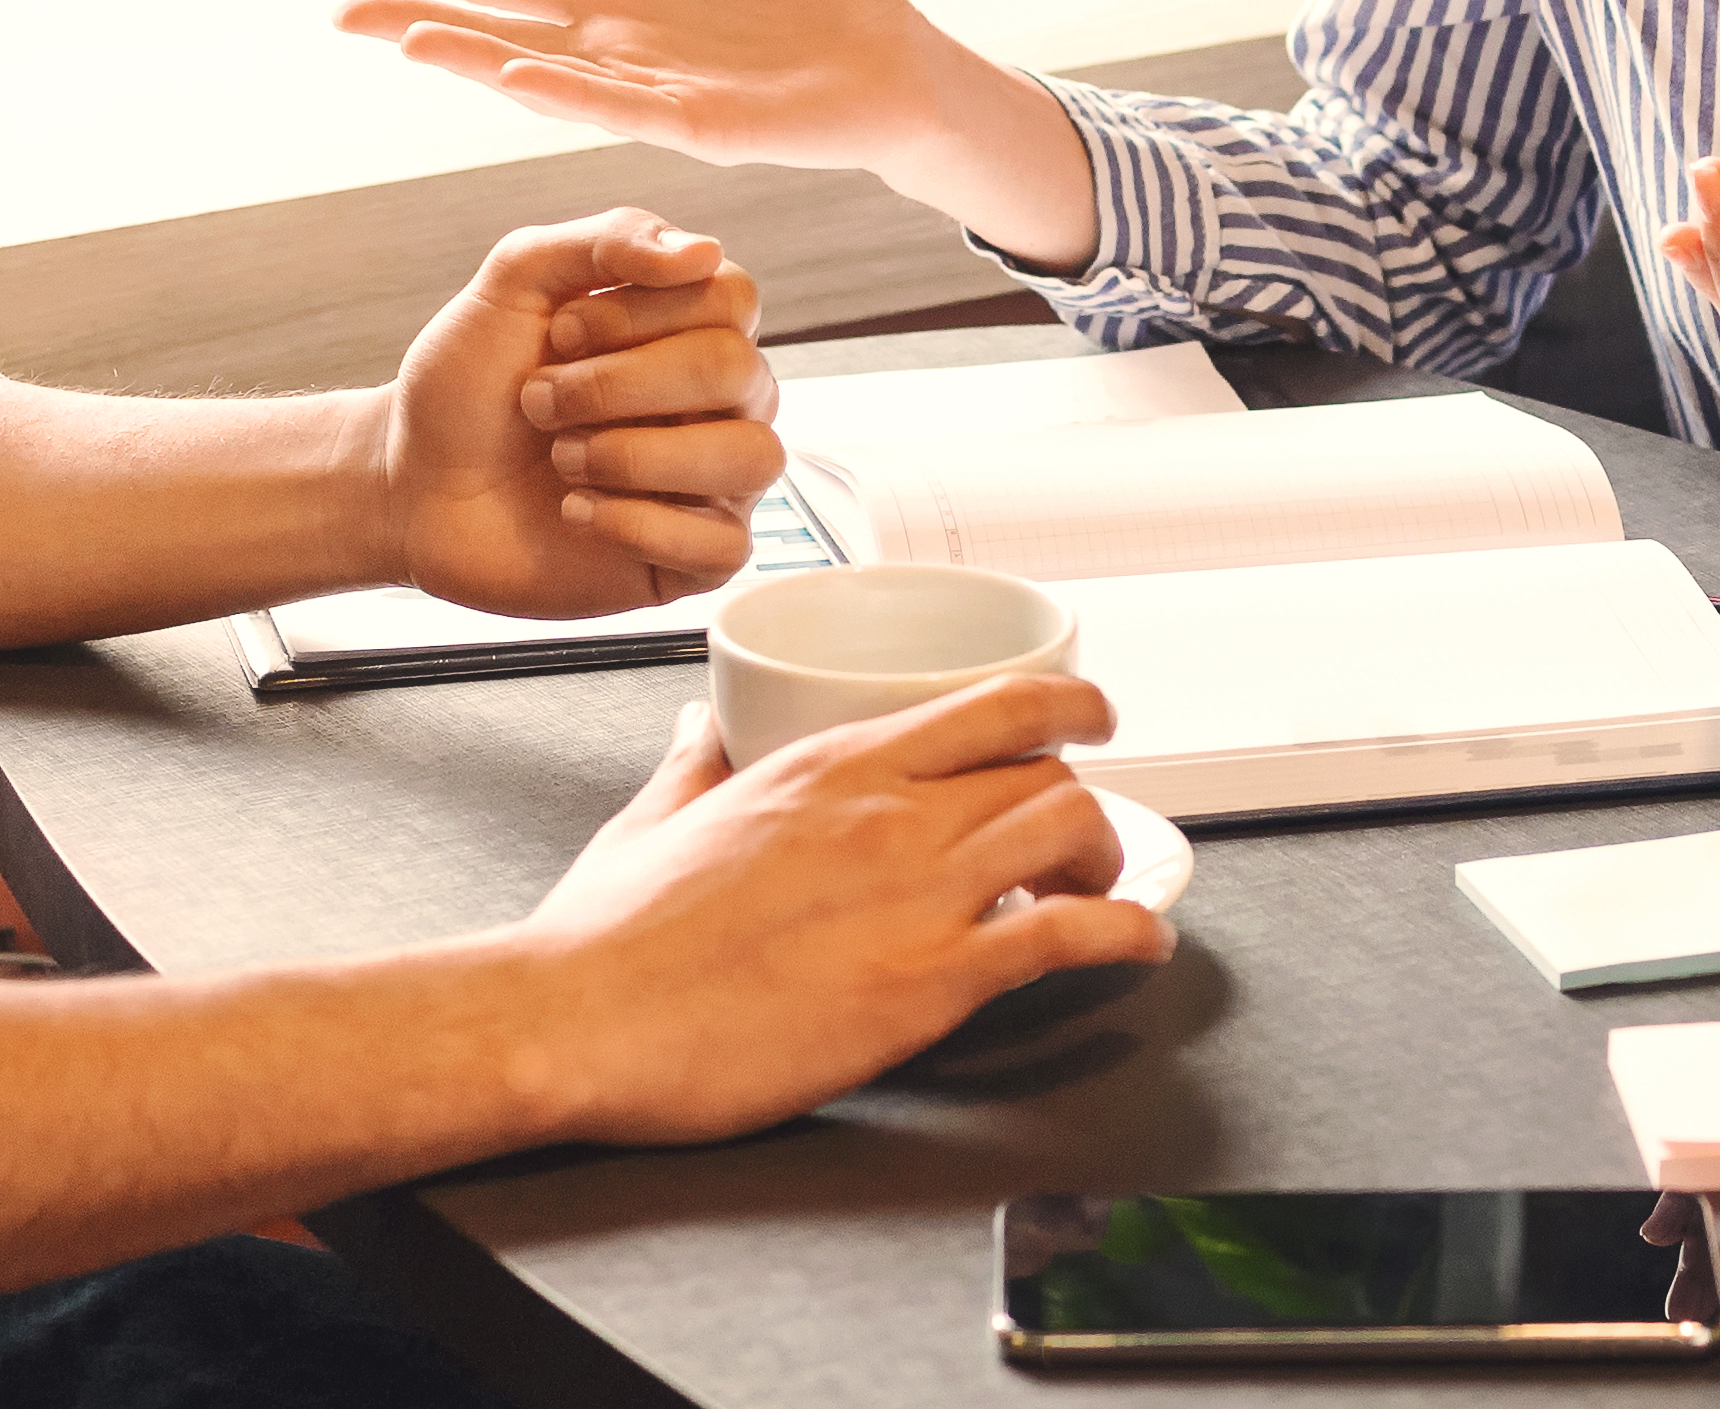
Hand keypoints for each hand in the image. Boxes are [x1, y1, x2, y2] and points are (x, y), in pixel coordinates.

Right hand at [331, 0, 1104, 265]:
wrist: (900, 59)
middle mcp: (619, 48)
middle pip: (497, 26)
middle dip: (416, 14)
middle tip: (334, 6)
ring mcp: (652, 93)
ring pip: (541, 73)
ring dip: (472, 57)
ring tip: (398, 36)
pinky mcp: (702, 127)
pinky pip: (620, 109)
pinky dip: (563, 93)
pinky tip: (512, 75)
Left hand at [377, 211, 781, 620]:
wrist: (411, 482)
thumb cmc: (469, 384)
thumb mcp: (516, 280)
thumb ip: (606, 241)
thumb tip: (700, 252)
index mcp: (688, 328)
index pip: (734, 297)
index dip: (642, 313)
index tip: (563, 331)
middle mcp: (715, 403)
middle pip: (738, 372)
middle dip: (617, 385)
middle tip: (540, 400)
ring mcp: (709, 482)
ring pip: (753, 459)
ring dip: (634, 456)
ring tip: (563, 460)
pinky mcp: (688, 560)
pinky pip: (726, 546)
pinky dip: (637, 525)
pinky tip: (577, 512)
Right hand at [516, 680, 1166, 1144]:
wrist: (582, 1016)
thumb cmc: (607, 935)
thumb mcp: (654, 815)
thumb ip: (695, 761)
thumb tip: (699, 723)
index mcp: (828, 764)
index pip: (990, 703)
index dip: (1065, 705)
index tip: (1090, 717)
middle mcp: (886, 812)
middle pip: (1044, 771)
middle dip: (1083, 798)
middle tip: (1083, 835)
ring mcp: (914, 894)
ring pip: (1072, 830)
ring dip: (1109, 860)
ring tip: (1102, 891)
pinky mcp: (926, 983)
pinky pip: (1065, 938)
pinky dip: (1123, 935)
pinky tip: (1137, 944)